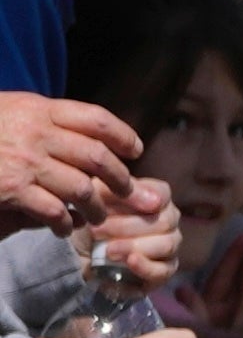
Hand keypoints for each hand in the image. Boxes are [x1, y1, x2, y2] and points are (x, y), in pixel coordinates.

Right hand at [0, 92, 140, 230]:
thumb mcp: (10, 110)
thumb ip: (45, 120)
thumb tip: (87, 135)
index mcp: (38, 109)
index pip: (96, 119)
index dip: (122, 135)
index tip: (135, 150)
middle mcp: (36, 133)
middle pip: (98, 156)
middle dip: (121, 179)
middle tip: (130, 194)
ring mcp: (25, 161)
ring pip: (82, 188)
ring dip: (96, 207)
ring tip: (96, 217)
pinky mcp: (11, 188)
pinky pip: (54, 210)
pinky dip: (66, 223)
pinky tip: (66, 228)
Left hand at [76, 177, 177, 290]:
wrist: (78, 253)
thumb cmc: (89, 221)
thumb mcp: (92, 201)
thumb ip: (107, 188)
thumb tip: (126, 186)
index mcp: (155, 198)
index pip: (161, 193)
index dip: (140, 198)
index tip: (114, 204)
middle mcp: (169, 220)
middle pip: (163, 221)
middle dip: (127, 226)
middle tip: (96, 231)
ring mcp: (170, 245)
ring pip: (166, 244)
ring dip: (134, 246)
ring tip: (108, 250)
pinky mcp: (165, 271)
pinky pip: (163, 270)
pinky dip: (146, 266)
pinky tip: (129, 262)